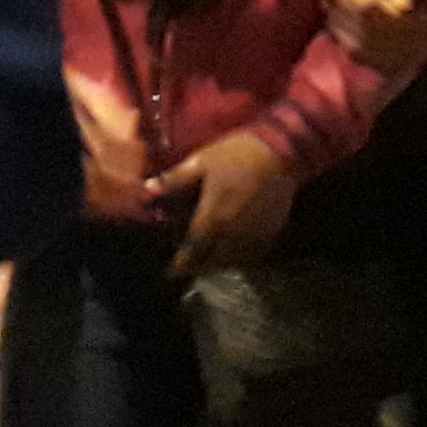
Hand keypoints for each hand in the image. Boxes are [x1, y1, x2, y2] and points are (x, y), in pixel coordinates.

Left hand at [153, 127, 294, 273]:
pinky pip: (251, 256)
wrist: (279, 152)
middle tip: (188, 267)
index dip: (181, 264)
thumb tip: (146, 190)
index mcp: (213, 217)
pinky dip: (239, 259)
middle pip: (212, 261)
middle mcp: (232, 234)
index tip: (170, 273)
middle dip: (198, 266)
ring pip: (232, 261)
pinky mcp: (270, 234)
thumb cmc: (236, 154)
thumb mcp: (201, 161)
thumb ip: (174, 180)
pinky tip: (233, 253)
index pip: (192, 250)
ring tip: (208, 261)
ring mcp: (253, 236)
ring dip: (218, 264)